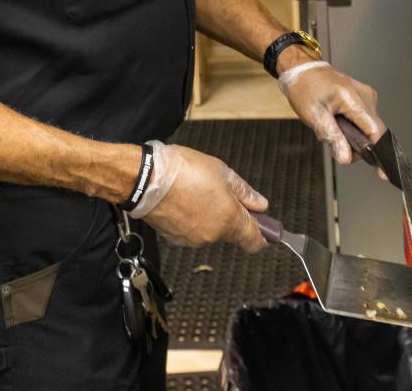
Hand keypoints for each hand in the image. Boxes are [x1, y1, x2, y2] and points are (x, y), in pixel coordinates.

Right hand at [136, 142, 268, 253]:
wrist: (146, 179)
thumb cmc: (183, 171)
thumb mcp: (222, 172)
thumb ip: (244, 192)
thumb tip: (260, 204)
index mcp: (229, 219)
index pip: (255, 241)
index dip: (263, 234)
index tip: (264, 225)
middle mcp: (212, 235)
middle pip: (232, 234)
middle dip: (231, 217)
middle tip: (223, 193)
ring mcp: (192, 240)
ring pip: (211, 232)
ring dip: (210, 217)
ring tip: (198, 192)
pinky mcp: (175, 240)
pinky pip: (192, 232)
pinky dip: (192, 221)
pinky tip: (184, 201)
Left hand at [278, 62, 383, 163]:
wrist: (302, 70)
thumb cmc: (306, 88)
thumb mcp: (315, 116)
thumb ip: (333, 137)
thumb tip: (346, 158)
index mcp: (354, 99)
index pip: (376, 131)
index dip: (380, 153)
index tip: (383, 172)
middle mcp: (366, 97)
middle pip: (373, 132)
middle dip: (358, 146)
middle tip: (337, 146)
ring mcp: (366, 96)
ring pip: (369, 127)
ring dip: (355, 136)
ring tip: (334, 130)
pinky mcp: (364, 97)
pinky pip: (365, 119)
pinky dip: (354, 127)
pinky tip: (340, 124)